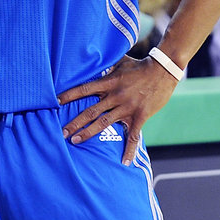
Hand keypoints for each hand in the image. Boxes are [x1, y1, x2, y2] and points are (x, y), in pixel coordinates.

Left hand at [56, 55, 178, 165]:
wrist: (163, 71)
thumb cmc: (139, 66)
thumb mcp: (119, 61)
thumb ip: (105, 64)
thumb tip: (90, 57)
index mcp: (109, 82)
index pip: (84, 89)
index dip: (69, 95)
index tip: (55, 101)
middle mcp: (115, 96)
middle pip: (90, 111)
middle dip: (75, 122)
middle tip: (61, 132)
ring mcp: (127, 107)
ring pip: (104, 123)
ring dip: (89, 133)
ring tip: (75, 141)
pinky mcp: (140, 116)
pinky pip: (133, 136)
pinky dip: (129, 149)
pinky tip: (124, 161)